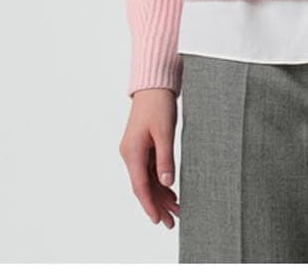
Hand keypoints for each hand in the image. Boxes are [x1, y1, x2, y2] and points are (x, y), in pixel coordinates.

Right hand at [119, 88, 180, 227]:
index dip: (150, 205)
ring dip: (161, 195)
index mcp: (132, 152)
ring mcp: (136, 151)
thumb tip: (167, 183)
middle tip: (172, 222)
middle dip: (158, 205)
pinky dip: (160, 182)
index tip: (158, 220)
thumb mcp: (164, 132)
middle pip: (144, 186)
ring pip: (148, 180)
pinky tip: (171, 192)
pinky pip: (150, 170)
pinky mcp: (143, 146)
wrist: (153, 85)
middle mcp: (131, 154)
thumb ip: (165, 158)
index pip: (140, 186)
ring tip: (176, 211)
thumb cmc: (158, 104)